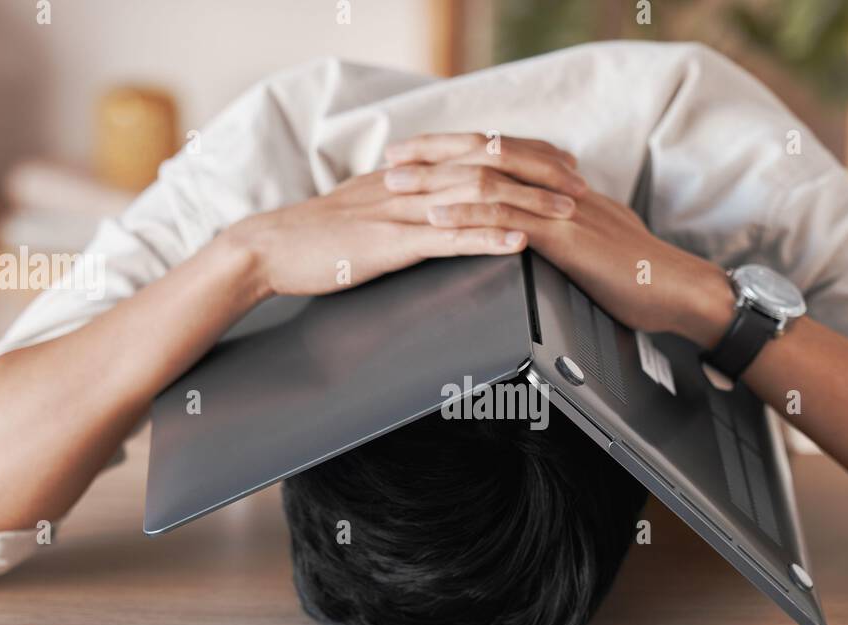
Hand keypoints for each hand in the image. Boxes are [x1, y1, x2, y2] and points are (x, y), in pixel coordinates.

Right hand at [225, 142, 582, 301]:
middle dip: (540, 172)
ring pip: (475, 198)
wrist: (267, 249)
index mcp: (407, 174)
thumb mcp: (366, 210)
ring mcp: (400, 211)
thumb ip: (402, 202)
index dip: (523, 154)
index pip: (476, 151)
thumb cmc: (315, 238)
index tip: (561, 162)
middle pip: (487, 165)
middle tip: (580, 181)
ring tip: (567, 214)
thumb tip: (433, 206)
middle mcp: (409, 183)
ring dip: (527, 204)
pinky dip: (487, 239)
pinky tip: (518, 244)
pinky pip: (446, 237)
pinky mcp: (389, 244)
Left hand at [385, 132, 733, 346]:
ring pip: (488, 180)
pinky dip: (467, 213)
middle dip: (433, 155)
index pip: (500, 156)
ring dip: (436, 180)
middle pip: (485, 155)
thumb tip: (539, 234)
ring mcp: (560, 209)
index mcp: (562, 188)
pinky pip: (508, 217)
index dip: (456, 151)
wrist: (677, 291)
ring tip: (396, 184)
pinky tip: (436, 216)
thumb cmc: (639, 278)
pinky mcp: (564, 237)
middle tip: (392, 158)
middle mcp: (558, 188)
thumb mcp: (595, 243)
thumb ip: (565, 232)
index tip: (417, 155)